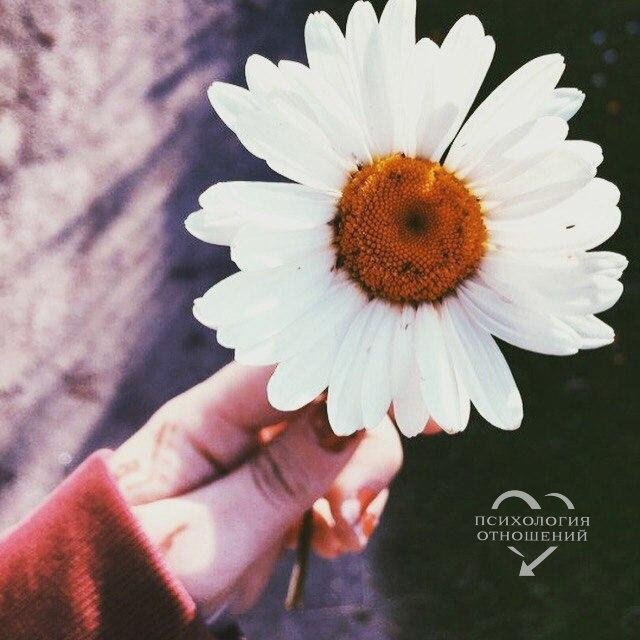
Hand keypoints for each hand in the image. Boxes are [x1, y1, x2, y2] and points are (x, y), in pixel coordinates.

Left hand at [107, 363, 402, 615]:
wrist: (102, 612)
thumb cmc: (128, 575)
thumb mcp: (202, 538)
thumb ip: (278, 478)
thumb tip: (348, 413)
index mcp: (205, 417)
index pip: (288, 363)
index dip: (353, 365)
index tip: (415, 391)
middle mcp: (239, 427)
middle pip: (329, 402)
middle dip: (360, 451)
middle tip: (352, 510)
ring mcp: (262, 457)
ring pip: (342, 444)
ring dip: (357, 489)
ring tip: (338, 536)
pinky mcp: (278, 489)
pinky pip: (334, 484)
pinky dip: (348, 512)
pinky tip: (333, 539)